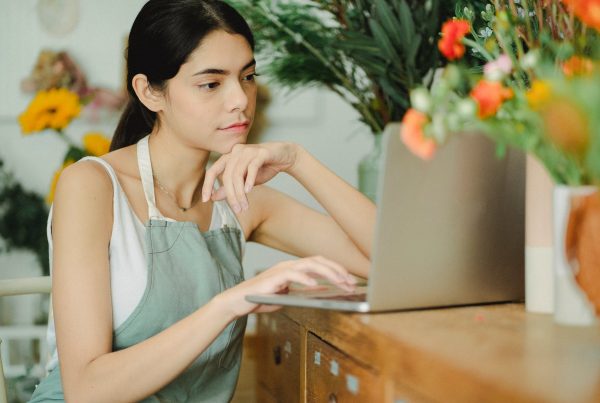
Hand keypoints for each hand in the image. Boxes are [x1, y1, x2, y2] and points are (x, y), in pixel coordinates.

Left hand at [201, 142, 300, 212]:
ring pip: (238, 173)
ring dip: (241, 193)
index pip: (213, 171)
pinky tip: (250, 191)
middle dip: (231, 195)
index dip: (207, 185)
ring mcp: (248, 150)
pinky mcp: (261, 152)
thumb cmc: (263, 168)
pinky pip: (252, 167)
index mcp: (229, 157)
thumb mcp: (244, 181)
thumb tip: (213, 197)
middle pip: (227, 176)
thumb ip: (230, 188)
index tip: (206, 200)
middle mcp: (236, 151)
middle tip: (237, 209)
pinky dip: (250, 180)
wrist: (284, 157)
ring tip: (245, 205)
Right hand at [215, 256, 356, 317]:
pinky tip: (315, 284)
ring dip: (327, 272)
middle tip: (351, 282)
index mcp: (293, 268)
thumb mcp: (288, 296)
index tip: (350, 280)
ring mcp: (281, 270)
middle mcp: (289, 265)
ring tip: (340, 281)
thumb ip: (304, 291)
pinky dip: (304, 278)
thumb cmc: (261, 299)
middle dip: (337, 270)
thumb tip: (323, 290)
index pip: (319, 263)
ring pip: (309, 265)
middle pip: (318, 261)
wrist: (238, 302)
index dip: (336, 269)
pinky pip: (292, 274)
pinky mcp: (273, 278)